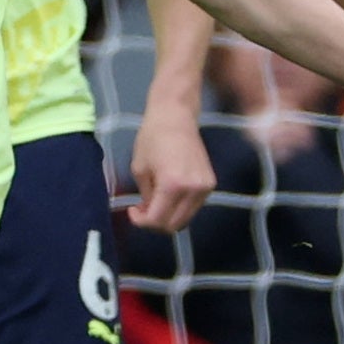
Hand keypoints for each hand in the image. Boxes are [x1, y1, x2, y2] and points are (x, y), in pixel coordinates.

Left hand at [126, 99, 215, 231]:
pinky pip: (193, 207)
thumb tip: (148, 212)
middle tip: (142, 210)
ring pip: (185, 219)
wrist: (176, 117)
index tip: (132, 211)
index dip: (141, 222)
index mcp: (172, 185)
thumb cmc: (152, 138)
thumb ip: (145, 195)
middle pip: (174, 225)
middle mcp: (193, 190)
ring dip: (168, 217)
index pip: (158, 220)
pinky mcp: (211, 184)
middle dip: (155, 223)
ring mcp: (205, 188)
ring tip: (154, 202)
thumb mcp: (139, 169)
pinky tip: (168, 195)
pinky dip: (179, 208)